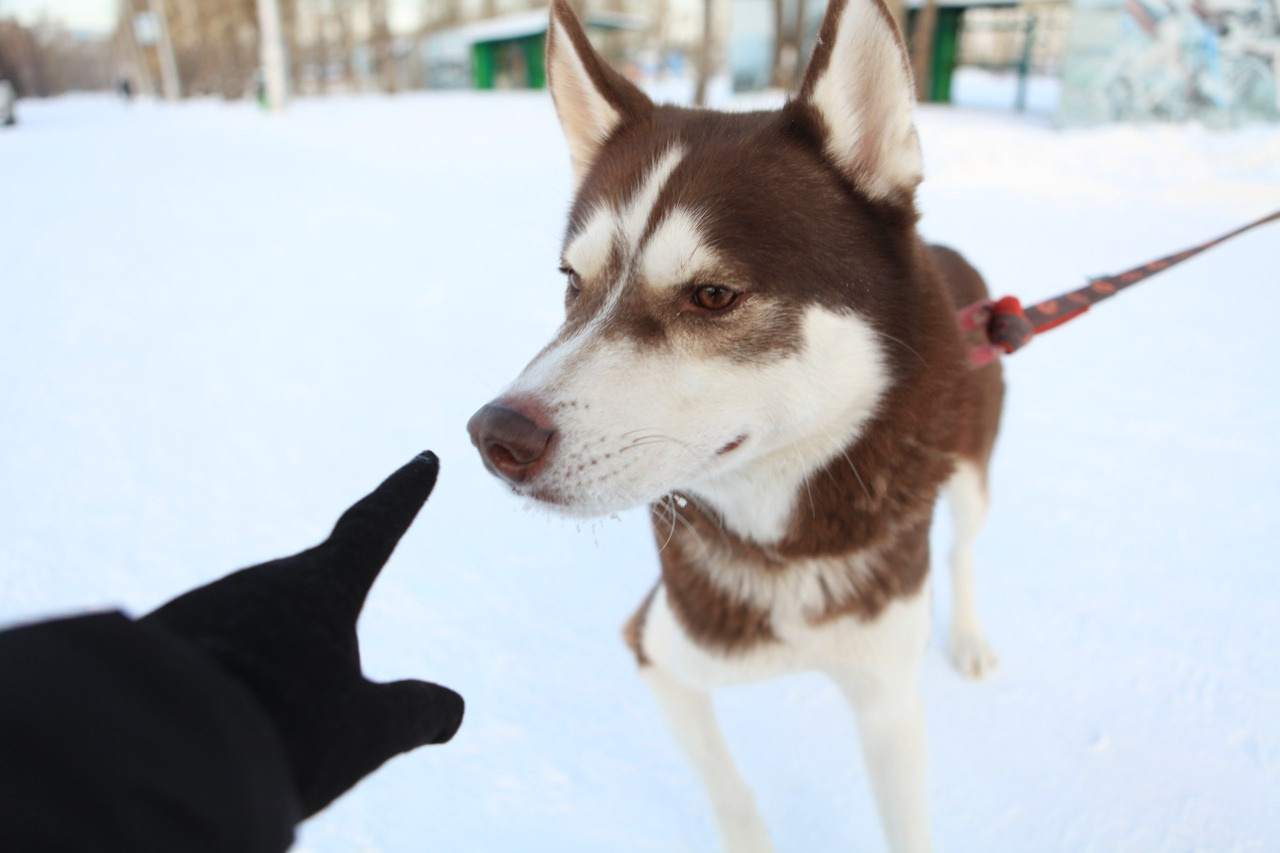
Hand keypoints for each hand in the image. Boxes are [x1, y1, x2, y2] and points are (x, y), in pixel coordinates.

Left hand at [143, 451, 462, 816]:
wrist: (151, 747)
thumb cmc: (280, 729)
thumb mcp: (365, 731)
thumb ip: (413, 714)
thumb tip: (451, 712)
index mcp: (321, 586)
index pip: (374, 526)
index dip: (403, 495)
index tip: (424, 459)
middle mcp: (258, 583)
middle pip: (307, 605)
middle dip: (319, 640)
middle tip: (314, 703)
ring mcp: (201, 608)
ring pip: (251, 642)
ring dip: (264, 682)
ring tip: (258, 737)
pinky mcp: (153, 643)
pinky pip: (205, 664)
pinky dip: (222, 695)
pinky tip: (209, 735)